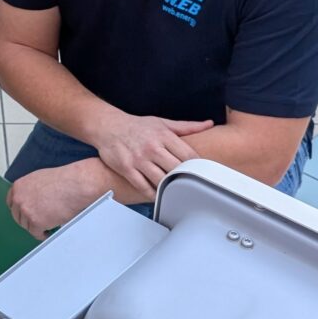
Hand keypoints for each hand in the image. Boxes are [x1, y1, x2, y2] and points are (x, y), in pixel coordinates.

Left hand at [7, 160, 106, 240]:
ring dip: (36, 227)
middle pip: (18, 216)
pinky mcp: (36, 222)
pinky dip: (43, 234)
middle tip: (38, 222)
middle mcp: (19, 198)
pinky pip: (36, 233)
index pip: (12, 203)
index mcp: (19, 186)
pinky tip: (50, 230)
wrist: (75, 185)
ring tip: (47, 225)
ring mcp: (26, 210)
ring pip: (27, 226)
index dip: (20, 210)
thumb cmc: (64, 180)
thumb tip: (31, 200)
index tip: (25, 214)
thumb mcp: (40, 179)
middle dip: (28, 220)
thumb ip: (30, 190)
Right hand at [93, 113, 213, 199]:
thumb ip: (187, 126)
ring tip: (177, 193)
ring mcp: (139, 159)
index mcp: (164, 136)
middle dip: (185, 179)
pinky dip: (152, 194)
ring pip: (160, 180)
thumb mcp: (162, 123)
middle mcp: (152, 147)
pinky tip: (159, 196)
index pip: (188, 155)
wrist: (108, 126)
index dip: (198, 167)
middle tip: (192, 187)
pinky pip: (143, 186)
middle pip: (176, 169)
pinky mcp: (126, 168)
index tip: (203, 174)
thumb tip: (209, 124)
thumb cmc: (137, 126)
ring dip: (169, 188)